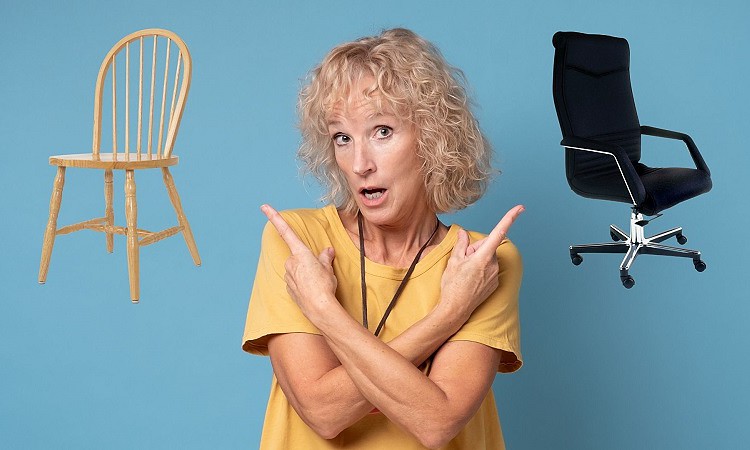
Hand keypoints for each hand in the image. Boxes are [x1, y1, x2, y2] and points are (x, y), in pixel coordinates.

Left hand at [261, 204, 337, 318]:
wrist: (319, 308)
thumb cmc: (324, 285)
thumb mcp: (328, 268)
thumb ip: (325, 257)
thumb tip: (327, 250)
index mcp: (300, 253)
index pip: (286, 231)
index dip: (274, 217)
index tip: (264, 206)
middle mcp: (290, 262)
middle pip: (298, 256)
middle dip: (308, 261)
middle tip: (320, 271)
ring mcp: (288, 276)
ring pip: (297, 269)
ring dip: (306, 273)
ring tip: (318, 282)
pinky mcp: (289, 288)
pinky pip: (296, 281)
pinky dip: (303, 283)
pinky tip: (311, 290)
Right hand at [439, 205, 523, 319]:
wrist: (455, 309)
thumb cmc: (452, 285)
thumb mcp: (454, 261)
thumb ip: (461, 244)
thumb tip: (464, 233)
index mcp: (483, 257)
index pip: (498, 232)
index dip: (510, 218)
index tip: (520, 208)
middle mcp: (493, 265)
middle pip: (487, 247)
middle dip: (475, 249)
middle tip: (462, 261)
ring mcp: (495, 275)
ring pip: (488, 258)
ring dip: (478, 260)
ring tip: (465, 272)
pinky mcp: (495, 283)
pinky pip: (489, 269)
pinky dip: (481, 270)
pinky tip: (471, 279)